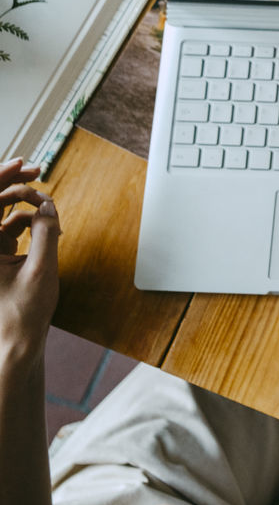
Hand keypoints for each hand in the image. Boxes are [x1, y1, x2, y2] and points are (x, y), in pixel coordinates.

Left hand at [0, 158, 59, 361]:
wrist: (15, 340)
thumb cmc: (23, 313)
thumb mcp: (41, 271)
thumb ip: (46, 234)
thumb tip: (48, 206)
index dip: (2, 178)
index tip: (23, 164)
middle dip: (13, 185)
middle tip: (38, 174)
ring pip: (1, 213)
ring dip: (23, 204)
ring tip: (47, 205)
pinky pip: (10, 227)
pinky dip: (28, 222)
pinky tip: (47, 226)